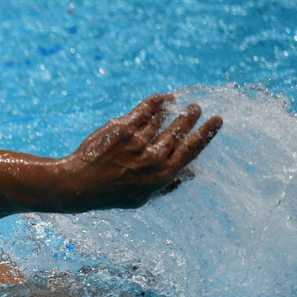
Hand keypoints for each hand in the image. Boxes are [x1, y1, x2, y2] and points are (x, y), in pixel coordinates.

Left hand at [61, 94, 222, 210]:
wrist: (79, 184)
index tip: (216, 120)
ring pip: (160, 120)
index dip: (206, 133)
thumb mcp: (143, 198)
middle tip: (196, 108)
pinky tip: (161, 98)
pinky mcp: (121, 129)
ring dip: (171, 109)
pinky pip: (143, 111)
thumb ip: (168, 185)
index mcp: (162, 176)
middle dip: (190, 117)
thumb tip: (191, 173)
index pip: (192, 150)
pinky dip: (154, 102)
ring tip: (176, 102)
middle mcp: (153, 158)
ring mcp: (137, 142)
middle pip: (179, 131)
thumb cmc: (111, 194)